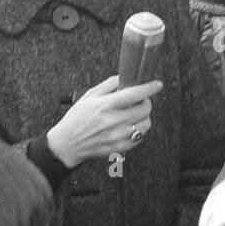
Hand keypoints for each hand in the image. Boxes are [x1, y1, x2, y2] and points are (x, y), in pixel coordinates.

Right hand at [46, 74, 162, 167]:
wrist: (68, 143)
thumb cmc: (77, 118)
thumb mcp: (89, 96)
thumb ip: (109, 84)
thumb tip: (125, 78)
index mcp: (105, 106)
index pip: (134, 94)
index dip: (149, 88)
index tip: (156, 84)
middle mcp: (113, 121)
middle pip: (144, 109)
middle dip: (145, 102)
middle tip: (139, 100)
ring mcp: (118, 136)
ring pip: (146, 124)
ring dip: (143, 117)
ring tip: (133, 114)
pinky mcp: (120, 147)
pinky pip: (140, 137)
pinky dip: (138, 130)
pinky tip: (128, 126)